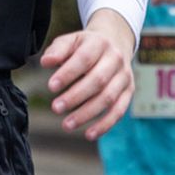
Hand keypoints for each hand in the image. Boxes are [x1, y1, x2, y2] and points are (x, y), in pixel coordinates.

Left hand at [40, 8, 135, 140]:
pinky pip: (119, 111)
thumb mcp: (71, 41)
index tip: (50, 87)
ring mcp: (124, 76)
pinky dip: (105, 124)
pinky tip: (89, 134)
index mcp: (99, 43)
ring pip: (108, 98)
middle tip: (56, 108)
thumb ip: (58, 50)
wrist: (114, 41)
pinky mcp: (128, 91)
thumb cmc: (85, 45)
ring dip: (87, 114)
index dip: (68, 73)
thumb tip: (46, 62)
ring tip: (66, 124)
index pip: (84, 59)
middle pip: (97, 80)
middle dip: (75, 96)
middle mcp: (115, 59)